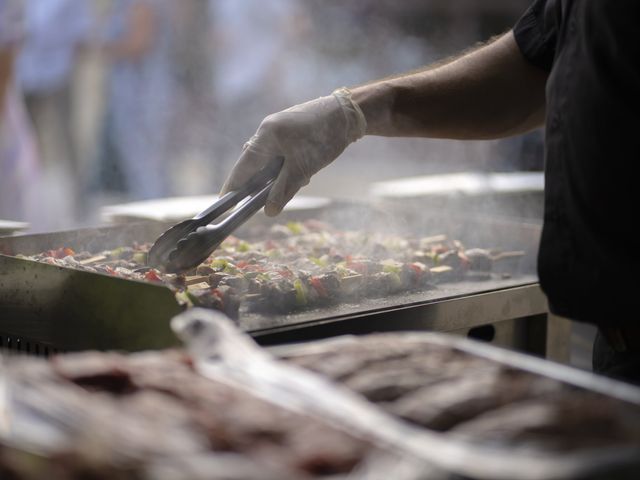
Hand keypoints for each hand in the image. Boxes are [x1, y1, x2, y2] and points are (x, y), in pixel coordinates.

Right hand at [220, 88, 365, 215]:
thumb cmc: (324, 139)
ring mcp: (279, 126)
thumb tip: (268, 212)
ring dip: (281, 174)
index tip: (225, 202)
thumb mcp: (302, 170)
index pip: (243, 166)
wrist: (349, 114)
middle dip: (263, 182)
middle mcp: (268, 129)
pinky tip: (306, 169)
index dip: (234, 186)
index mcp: (266, 136)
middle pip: (255, 163)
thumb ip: (283, 191)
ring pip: (271, 158)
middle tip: (269, 199)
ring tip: (303, 177)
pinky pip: (281, 151)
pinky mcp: (291, 128)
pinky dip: (289, 164)